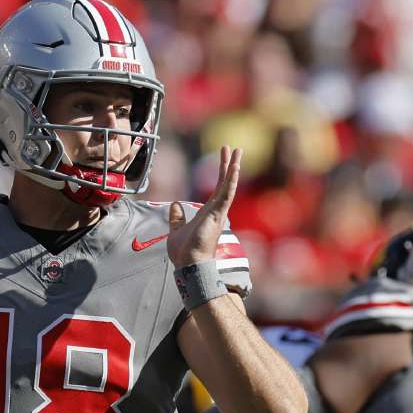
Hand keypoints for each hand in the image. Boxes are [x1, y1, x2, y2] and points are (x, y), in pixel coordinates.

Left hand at [167, 146, 240, 266]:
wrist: (188, 265)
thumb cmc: (185, 252)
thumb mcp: (176, 230)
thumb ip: (177, 217)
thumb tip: (175, 204)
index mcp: (208, 213)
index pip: (217, 188)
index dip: (221, 172)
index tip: (224, 156)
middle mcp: (216, 211)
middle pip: (225, 183)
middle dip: (229, 165)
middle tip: (234, 148)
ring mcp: (219, 213)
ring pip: (229, 186)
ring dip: (233, 168)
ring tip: (237, 151)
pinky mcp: (218, 215)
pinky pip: (227, 194)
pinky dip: (231, 181)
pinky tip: (234, 167)